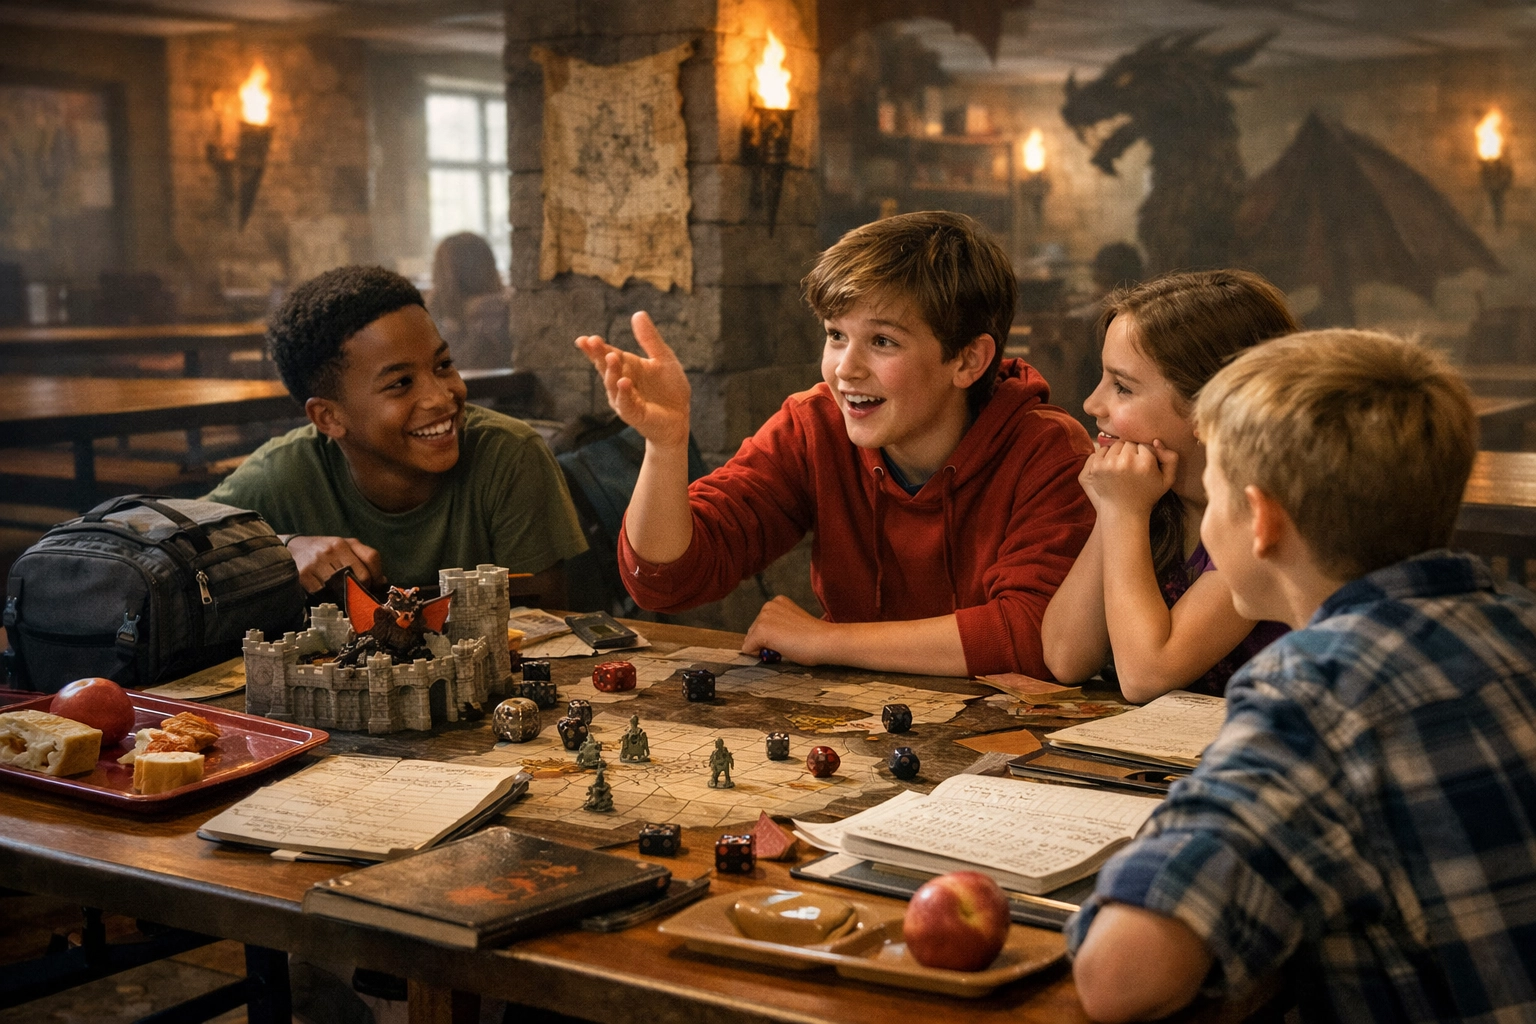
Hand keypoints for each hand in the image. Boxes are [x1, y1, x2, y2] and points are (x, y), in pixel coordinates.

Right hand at [283, 536, 383, 593]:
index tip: (376, 586)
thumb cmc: (323, 551)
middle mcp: (334, 549)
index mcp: (347, 542)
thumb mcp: (345, 548)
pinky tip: (324, 591)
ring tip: (340, 593)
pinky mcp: (304, 574)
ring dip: (344, 594)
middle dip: (363, 588)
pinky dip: (325, 596)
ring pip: (343, 587)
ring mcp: (319, 561)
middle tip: (359, 594)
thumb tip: (382, 581)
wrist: (292, 548)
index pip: (372, 557)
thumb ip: (363, 560)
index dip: (378, 576)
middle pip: (362, 576)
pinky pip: (323, 592)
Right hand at [574, 311, 691, 448]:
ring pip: (613, 385)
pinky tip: (624, 382)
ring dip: (611, 371)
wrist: (680, 415)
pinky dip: (624, 393)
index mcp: (626, 366)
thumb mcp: (663, 358)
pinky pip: (625, 403)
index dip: (595, 348)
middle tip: (592, 342)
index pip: (606, 354)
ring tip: (611, 357)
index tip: (584, 339)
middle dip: (598, 355)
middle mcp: (620, 381)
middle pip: (606, 367)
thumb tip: (637, 313)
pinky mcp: (633, 414)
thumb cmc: (670, 387)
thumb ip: (650, 339)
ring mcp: (624, 399)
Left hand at [743, 596, 831, 665]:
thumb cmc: (815, 637)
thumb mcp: (794, 623)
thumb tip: (764, 640)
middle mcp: (768, 605)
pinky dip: (758, 655)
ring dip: (762, 648)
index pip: (762, 623)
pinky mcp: (761, 632)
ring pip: (750, 640)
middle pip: (753, 631)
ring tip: (784, 647)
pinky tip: (777, 652)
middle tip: (787, 645)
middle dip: (764, 642)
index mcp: (778, 601)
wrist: (824, 641)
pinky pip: (748, 649)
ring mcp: (763, 618)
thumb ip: (780, 625)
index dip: (771, 637)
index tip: (788, 639)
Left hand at [1079, 439, 1175, 516]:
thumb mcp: (1168, 479)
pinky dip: (1107, 456)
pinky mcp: (1096, 467)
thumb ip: (1170, 457)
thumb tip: (1156, 441)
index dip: (1145, 454)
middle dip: (1132, 452)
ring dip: (1119, 453)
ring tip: (1122, 467)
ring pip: (1116, 445)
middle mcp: (1126, 461)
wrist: (1123, 511)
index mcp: (1145, 463)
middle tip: (1132, 467)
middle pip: (1129, 443)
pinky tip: (1112, 468)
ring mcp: (1109, 464)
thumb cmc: (1147, 495)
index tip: (1143, 466)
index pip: (1145, 445)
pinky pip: (1102, 450)